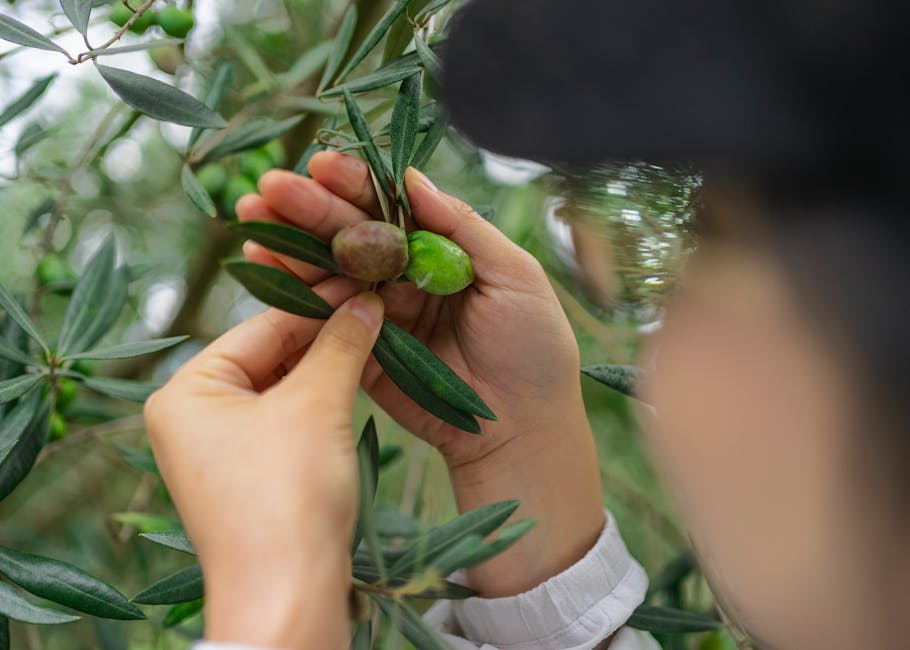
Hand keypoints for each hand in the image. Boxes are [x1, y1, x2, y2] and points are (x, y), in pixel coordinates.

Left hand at [144, 284, 383, 648]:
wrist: (289, 596)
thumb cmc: (287, 496)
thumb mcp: (316, 406)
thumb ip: (340, 344)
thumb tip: (366, 300)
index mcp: (185, 391)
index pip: (260, 326)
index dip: (316, 302)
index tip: (362, 279)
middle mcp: (193, 416)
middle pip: (270, 355)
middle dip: (324, 335)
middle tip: (375, 305)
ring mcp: (221, 448)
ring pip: (282, 387)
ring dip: (327, 366)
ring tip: (374, 335)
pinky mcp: (250, 474)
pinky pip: (287, 420)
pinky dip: (321, 400)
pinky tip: (357, 378)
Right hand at [240, 153, 576, 466]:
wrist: (523, 427)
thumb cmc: (534, 348)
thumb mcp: (516, 276)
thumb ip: (464, 227)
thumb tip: (412, 180)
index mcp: (443, 249)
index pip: (393, 207)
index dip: (357, 184)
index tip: (323, 164)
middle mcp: (406, 274)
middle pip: (351, 233)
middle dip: (309, 207)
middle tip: (270, 187)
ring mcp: (380, 312)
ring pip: (328, 270)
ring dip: (288, 241)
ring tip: (251, 215)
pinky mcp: (361, 350)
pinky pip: (322, 318)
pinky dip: (290, 292)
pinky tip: (260, 263)